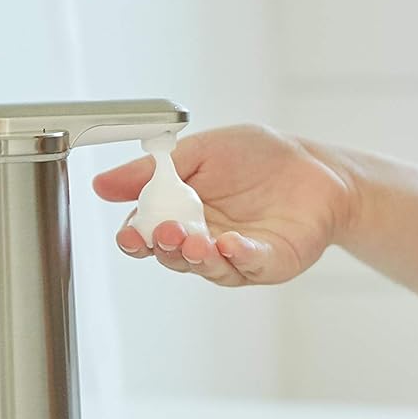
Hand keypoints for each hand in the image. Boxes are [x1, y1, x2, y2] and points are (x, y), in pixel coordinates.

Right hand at [91, 124, 353, 286]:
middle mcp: (204, 240)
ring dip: (198, 256)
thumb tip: (102, 184)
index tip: (128, 232)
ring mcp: (236, 256)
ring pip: (208, 267)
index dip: (135, 236)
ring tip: (195, 240)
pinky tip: (232, 244)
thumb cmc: (258, 158)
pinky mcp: (269, 262)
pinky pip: (250, 264)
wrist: (315, 167)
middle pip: (173, 255)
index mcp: (182, 214)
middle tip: (163, 232)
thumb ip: (154, 170)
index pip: (148, 233)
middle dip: (164, 247)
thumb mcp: (200, 152)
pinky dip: (239, 256)